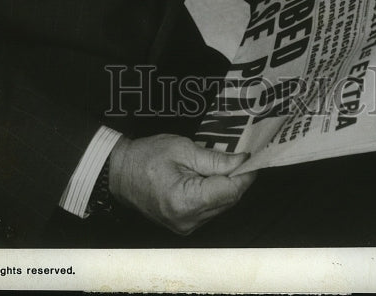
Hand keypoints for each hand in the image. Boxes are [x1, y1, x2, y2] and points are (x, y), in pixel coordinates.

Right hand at [108, 134, 255, 234]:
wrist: (120, 173)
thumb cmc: (146, 156)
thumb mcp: (183, 149)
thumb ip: (215, 159)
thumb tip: (242, 161)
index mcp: (186, 201)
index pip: (230, 191)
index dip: (246, 174)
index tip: (255, 157)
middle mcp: (188, 220)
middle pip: (228, 200)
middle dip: (238, 178)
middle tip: (243, 155)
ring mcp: (186, 226)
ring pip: (221, 205)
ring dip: (227, 185)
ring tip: (226, 163)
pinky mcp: (184, 225)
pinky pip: (210, 209)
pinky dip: (215, 192)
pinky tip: (212, 176)